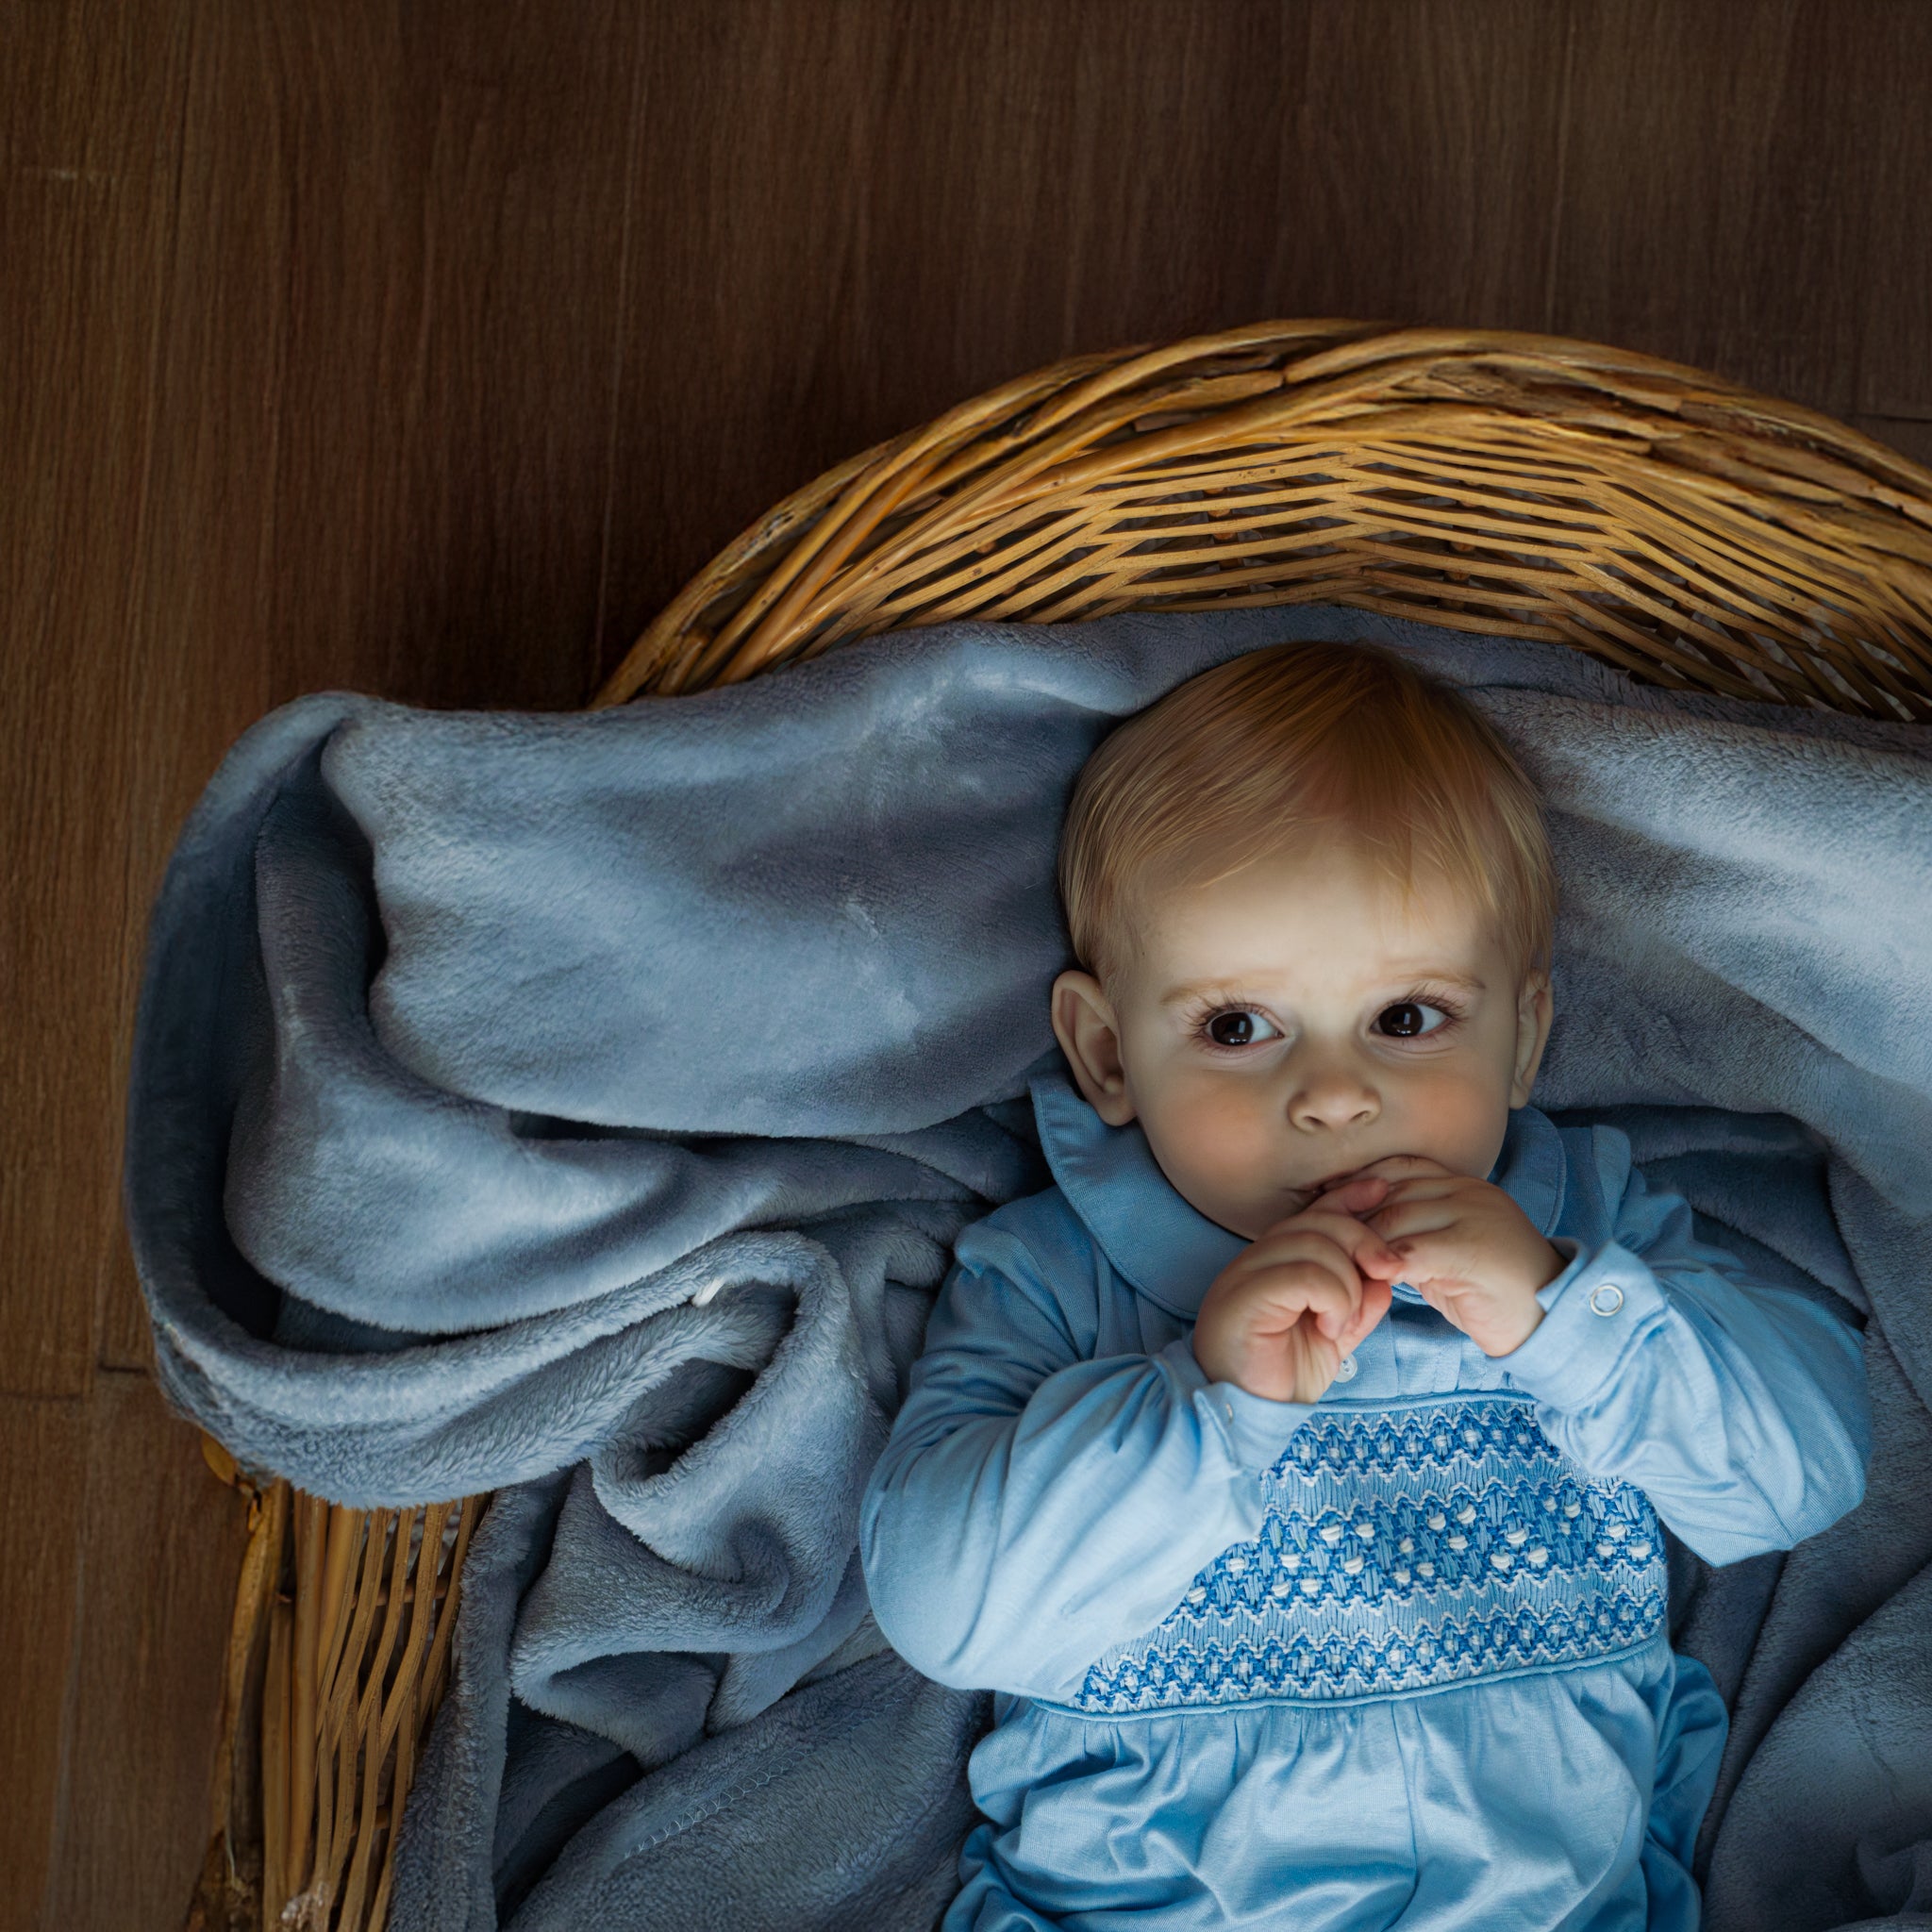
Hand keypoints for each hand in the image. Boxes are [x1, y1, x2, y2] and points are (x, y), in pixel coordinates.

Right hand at [1192, 1185, 1402, 1403]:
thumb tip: (1386, 1271)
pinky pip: (1303, 1275)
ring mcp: (1243, 1277)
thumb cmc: (1282, 1377)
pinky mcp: (1243, 1299)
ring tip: (1343, 1322)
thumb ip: (1358, 1302)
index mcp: (1272, 1263)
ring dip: (1348, 1284)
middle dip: (1364, 1240)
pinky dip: (1332, 1299)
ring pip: (1314, 1244)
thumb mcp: (1333, 1334)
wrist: (1245, 1418)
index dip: (1347, 1197)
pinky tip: (1329, 1329)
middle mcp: (1253, 1261)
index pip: (1312, 1213)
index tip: (1381, 1190)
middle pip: (1317, 1222)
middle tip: (1387, 1274)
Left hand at [1325, 1156, 1565, 1356]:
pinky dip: (1385, 1265)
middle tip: (1326, 1244)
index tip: (1329, 1206)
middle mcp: (1468, 1193)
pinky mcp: (1472, 1250)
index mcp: (1464, 1186)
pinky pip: (1413, 1250)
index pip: (1400, 1168)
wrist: (1551, 1320)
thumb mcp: (1448, 1253)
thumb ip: (1414, 1234)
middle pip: (1391, 1193)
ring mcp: (1473, 1217)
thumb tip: (1360, 1231)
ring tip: (1345, 1268)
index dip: (1360, 1184)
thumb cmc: (1492, 1292)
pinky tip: (1374, 1281)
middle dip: (1354, 1219)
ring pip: (1396, 1219)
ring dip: (1364, 1246)